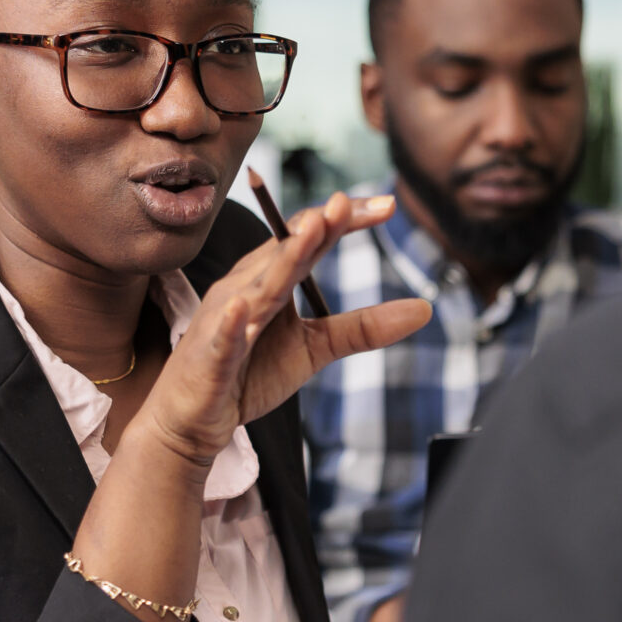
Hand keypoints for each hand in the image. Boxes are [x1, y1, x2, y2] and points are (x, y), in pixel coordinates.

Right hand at [139, 192, 433, 468]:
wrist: (195, 418)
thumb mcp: (315, 348)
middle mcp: (247, 287)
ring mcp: (225, 319)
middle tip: (345, 204)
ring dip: (282, 258)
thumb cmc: (250, 372)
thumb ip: (363, 327)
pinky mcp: (211, 355)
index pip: (309, 238)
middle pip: (285, 250)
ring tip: (310, 232)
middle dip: (315, 227)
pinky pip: (223, 337)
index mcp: (271, 278)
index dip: (344, 220)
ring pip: (259, 285)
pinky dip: (231, 323)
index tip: (387, 206)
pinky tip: (242, 308)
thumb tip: (426, 309)